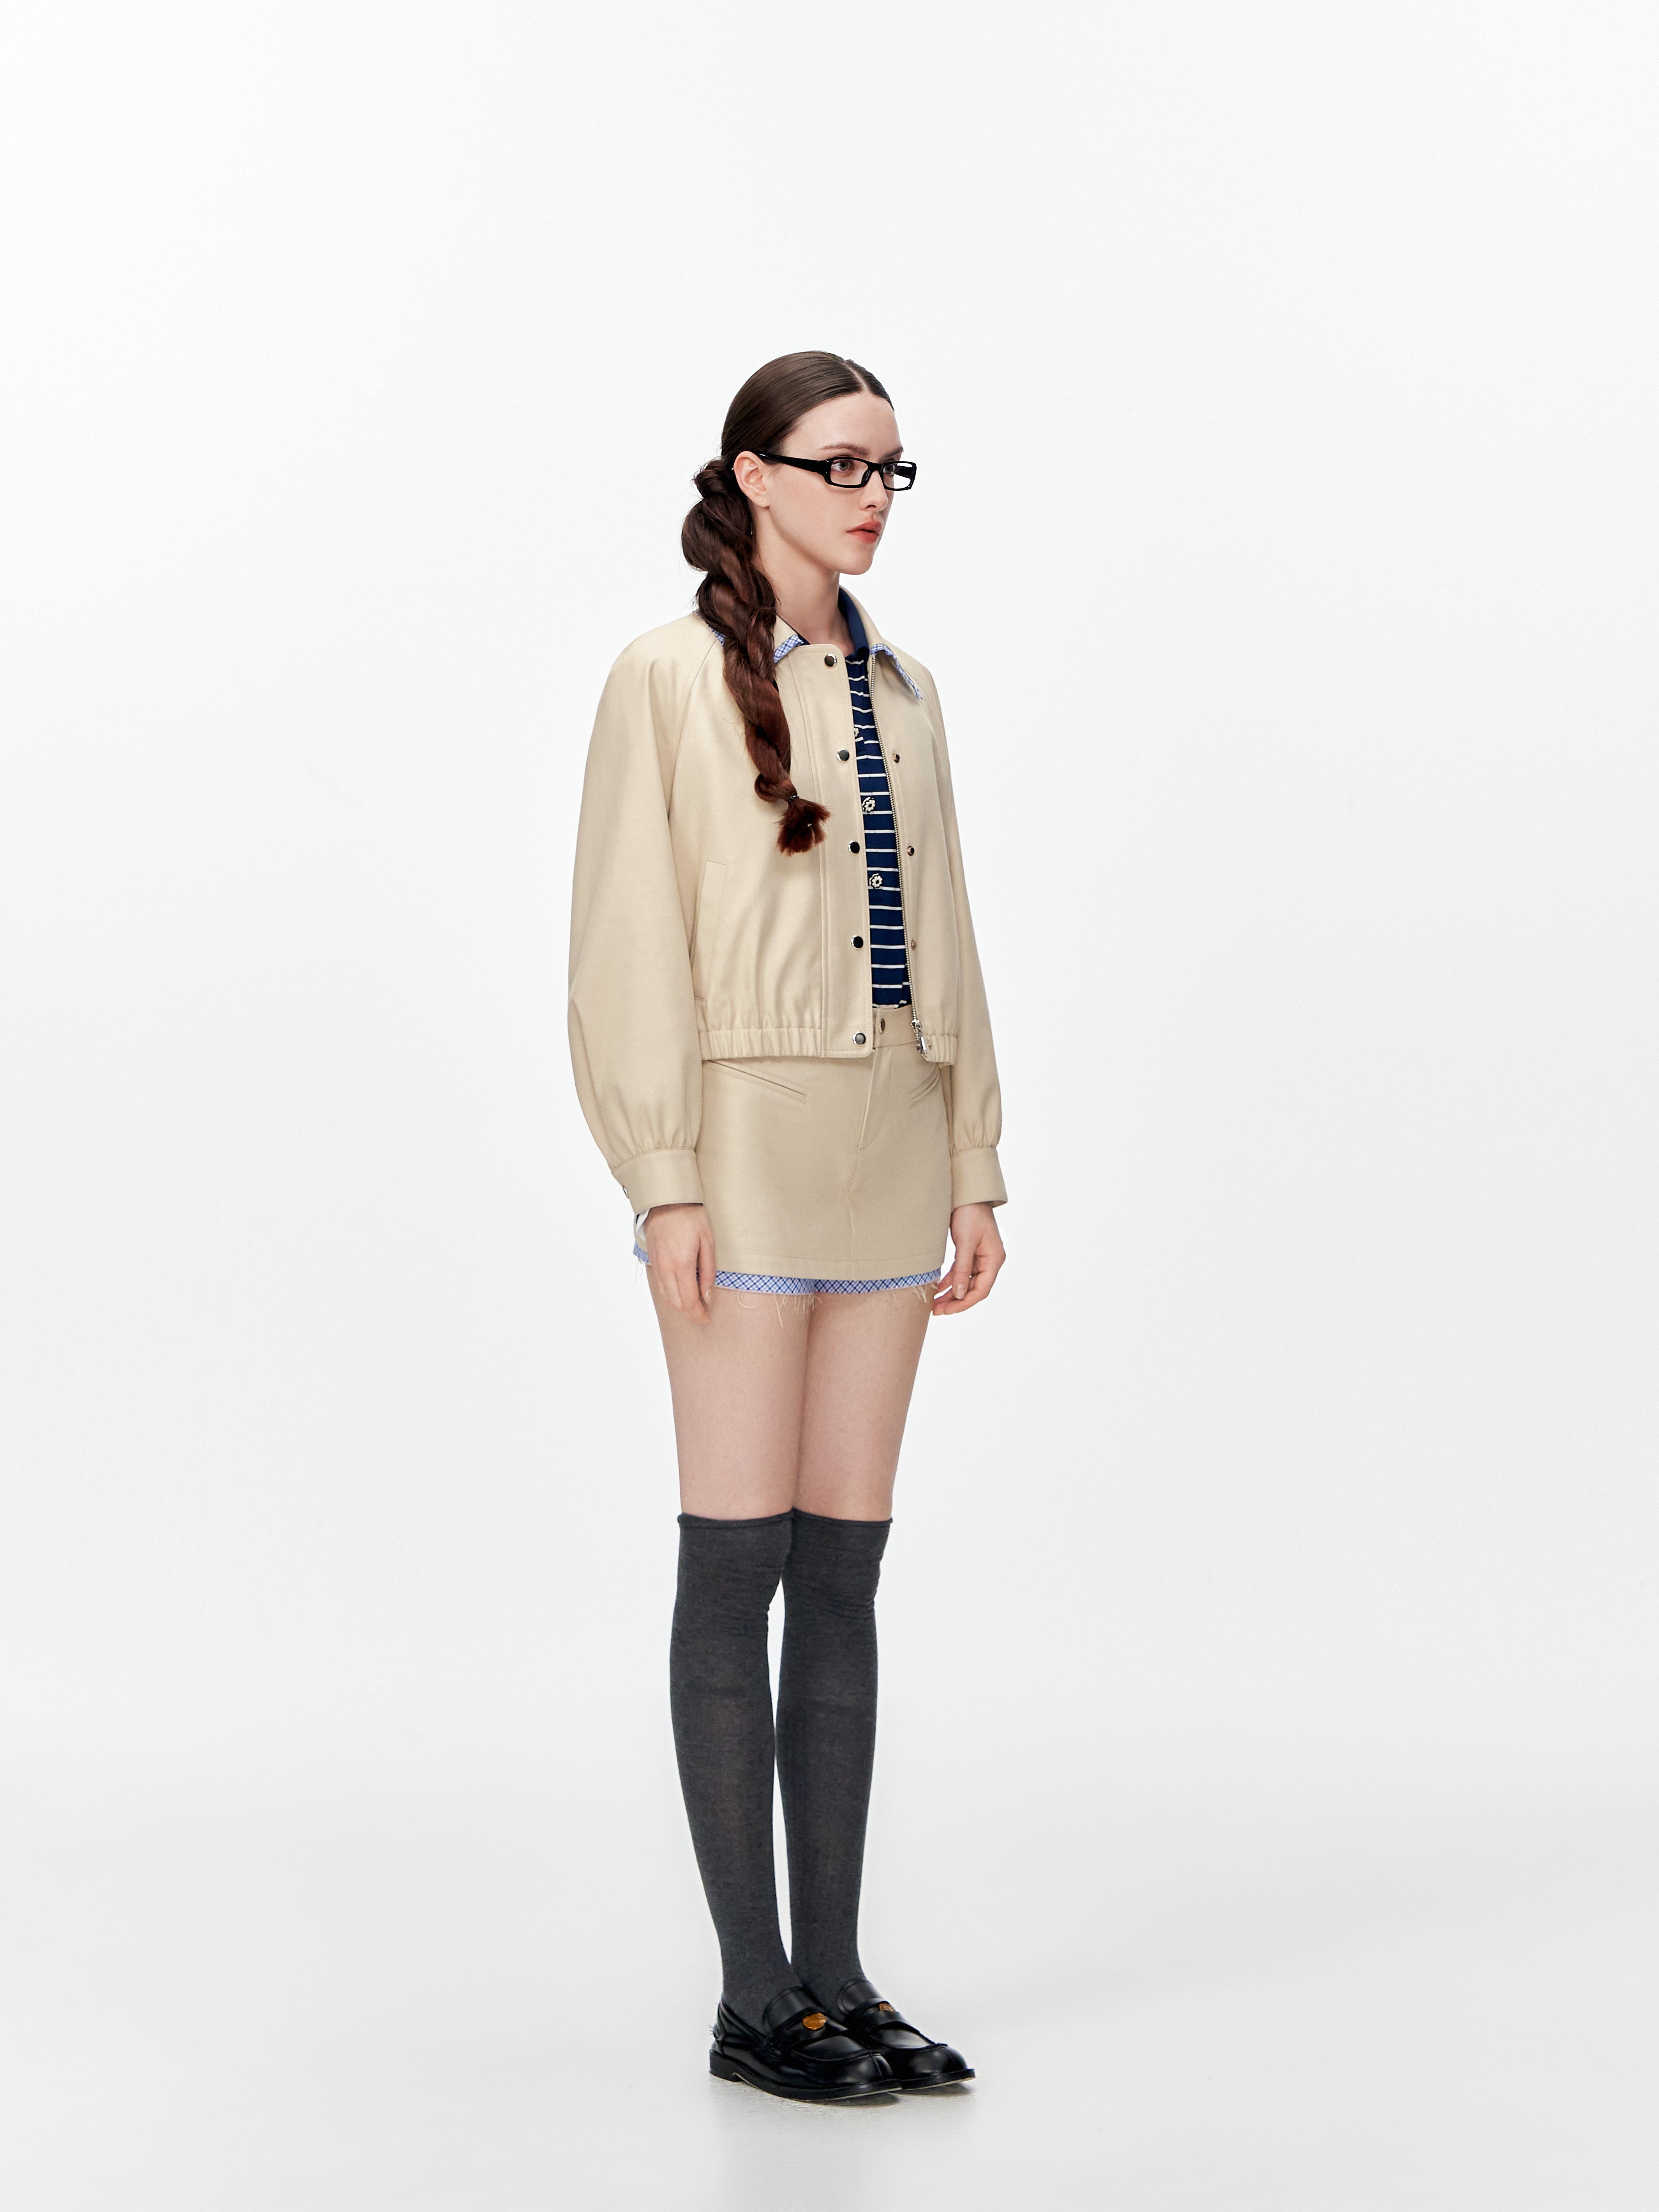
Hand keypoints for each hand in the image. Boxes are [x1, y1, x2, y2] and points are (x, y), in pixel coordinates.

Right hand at [645, 1203, 716, 1321]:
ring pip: (666, 1296)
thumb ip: (708, 1271)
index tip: (707, 1318)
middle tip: (702, 1316)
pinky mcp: (652, 1260)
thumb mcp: (708, 1242)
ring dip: (679, 1306)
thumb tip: (707, 1294)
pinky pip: (661, 1285)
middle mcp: (666, 1268)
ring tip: (693, 1307)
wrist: (667, 1199)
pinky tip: (681, 1293)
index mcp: (682, 1264)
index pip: (689, 1300)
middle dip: (689, 1314)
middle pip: (676, 1303)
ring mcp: (657, 1265)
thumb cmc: (691, 1216)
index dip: (698, 1314)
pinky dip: (671, 1295)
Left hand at [931, 1202, 1004, 1315]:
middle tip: (936, 1311)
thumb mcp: (965, 1243)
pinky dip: (950, 1281)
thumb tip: (959, 1294)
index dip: (964, 1303)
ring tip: (934, 1304)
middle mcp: (989, 1261)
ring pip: (966, 1282)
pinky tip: (938, 1288)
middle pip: (973, 1289)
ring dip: (951, 1293)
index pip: (981, 1290)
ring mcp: (980, 1258)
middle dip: (955, 1301)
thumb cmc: (970, 1214)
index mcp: (994, 1259)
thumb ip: (962, 1270)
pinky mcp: (970, 1253)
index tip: (946, 1310)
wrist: (967, 1193)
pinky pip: (961, 1272)